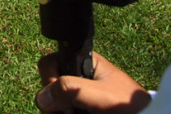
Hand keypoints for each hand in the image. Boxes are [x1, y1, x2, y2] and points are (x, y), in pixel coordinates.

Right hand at [36, 51, 151, 112]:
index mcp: (82, 63)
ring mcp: (76, 97)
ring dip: (61, 113)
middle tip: (73, 112)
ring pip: (52, 104)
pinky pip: (60, 112)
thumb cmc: (128, 105)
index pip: (49, 64)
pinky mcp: (78, 109)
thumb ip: (69, 89)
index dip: (50, 80)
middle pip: (47, 87)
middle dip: (56, 103)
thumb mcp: (98, 94)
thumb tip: (42, 97)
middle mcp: (76, 78)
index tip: (62, 96)